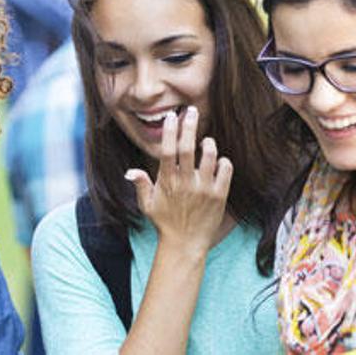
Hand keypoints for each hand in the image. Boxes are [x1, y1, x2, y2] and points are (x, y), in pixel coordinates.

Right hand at [126, 106, 232, 255]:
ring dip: (208, 144)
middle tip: (191, 111)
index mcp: (167, 182)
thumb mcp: (147, 204)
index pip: (168, 150)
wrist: (185, 244)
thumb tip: (129, 171)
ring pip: (210, 156)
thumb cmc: (165, 222)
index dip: (170, 131)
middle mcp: (186, 183)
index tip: (171, 117)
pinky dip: (224, 161)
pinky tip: (219, 161)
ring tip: (206, 141)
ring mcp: (204, 189)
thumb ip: (140, 185)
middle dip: (189, 126)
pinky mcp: (219, 196)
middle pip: (188, 147)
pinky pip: (226, 170)